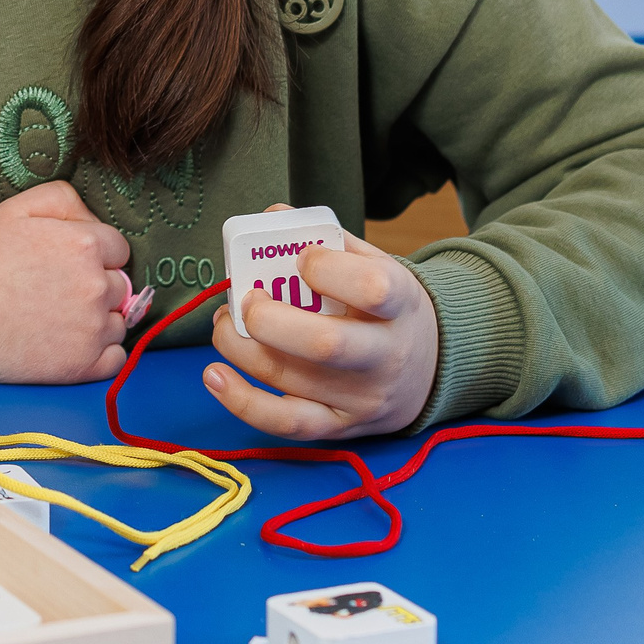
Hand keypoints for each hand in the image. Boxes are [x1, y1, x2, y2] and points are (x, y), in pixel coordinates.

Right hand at [0, 182, 133, 383]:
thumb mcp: (15, 210)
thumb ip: (61, 198)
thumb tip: (92, 217)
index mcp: (86, 245)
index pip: (119, 248)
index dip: (95, 254)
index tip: (68, 264)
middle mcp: (97, 286)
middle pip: (120, 284)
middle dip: (97, 286)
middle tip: (60, 291)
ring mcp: (94, 328)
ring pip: (119, 321)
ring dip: (100, 320)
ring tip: (62, 319)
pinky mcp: (86, 364)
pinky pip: (117, 358)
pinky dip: (102, 353)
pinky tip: (75, 344)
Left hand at [203, 204, 439, 438]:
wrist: (428, 369)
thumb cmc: (386, 309)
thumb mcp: (374, 266)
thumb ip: (327, 240)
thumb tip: (271, 216)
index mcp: (401, 304)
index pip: (372, 287)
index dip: (327, 269)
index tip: (301, 259)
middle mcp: (386, 356)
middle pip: (325, 345)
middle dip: (270, 319)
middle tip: (247, 299)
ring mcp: (363, 397)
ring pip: (293, 379)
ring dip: (241, 348)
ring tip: (224, 324)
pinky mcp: (340, 427)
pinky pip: (287, 423)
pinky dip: (243, 402)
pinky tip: (215, 375)